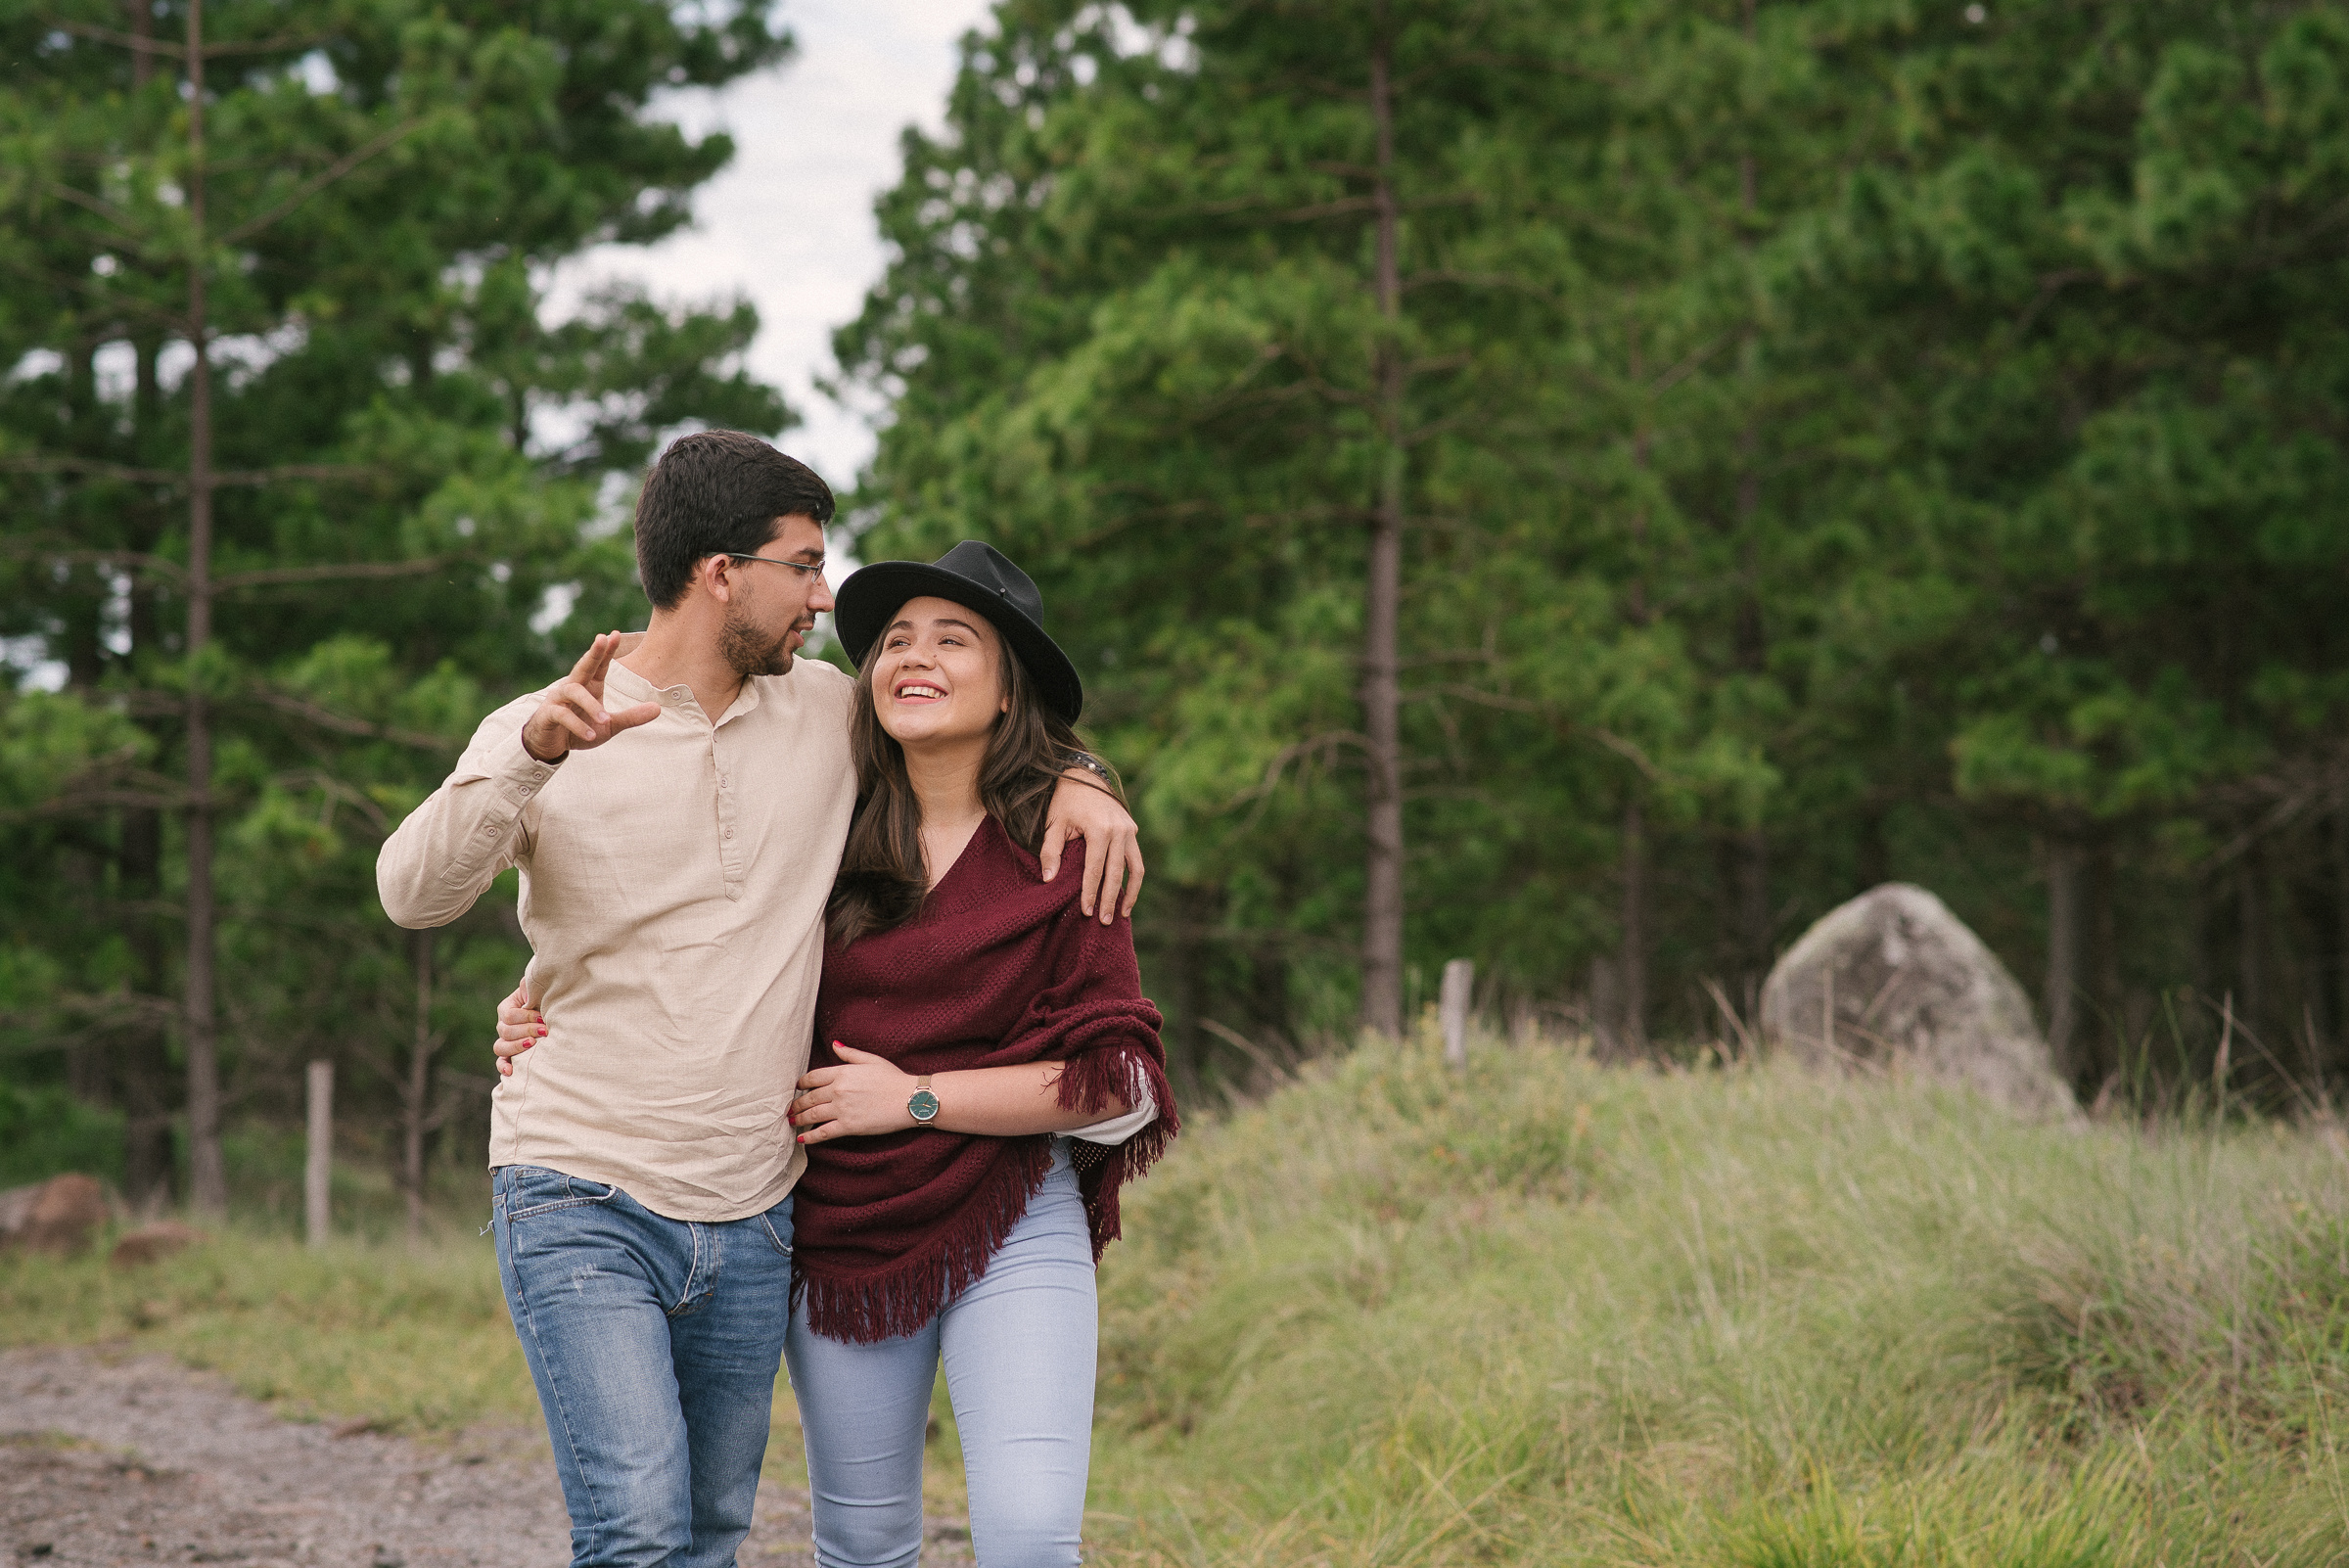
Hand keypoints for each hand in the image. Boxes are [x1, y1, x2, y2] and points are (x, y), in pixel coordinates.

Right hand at [492, 982, 542, 1078]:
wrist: (557, 1013)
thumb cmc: (549, 999)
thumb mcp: (540, 989)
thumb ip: (531, 986)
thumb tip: (528, 995)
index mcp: (507, 1008)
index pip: (509, 1015)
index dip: (526, 1017)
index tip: (544, 1018)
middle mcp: (503, 1025)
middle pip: (505, 1031)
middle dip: (526, 1031)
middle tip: (545, 1031)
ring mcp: (505, 1041)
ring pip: (500, 1047)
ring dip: (516, 1046)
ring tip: (532, 1044)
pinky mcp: (511, 1055)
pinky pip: (501, 1062)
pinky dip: (503, 1067)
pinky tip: (511, 1071)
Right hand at [521, 632, 661, 761]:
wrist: (551, 745)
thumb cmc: (581, 729)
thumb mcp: (610, 726)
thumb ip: (632, 717)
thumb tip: (658, 708)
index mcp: (589, 685)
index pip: (599, 664)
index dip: (606, 650)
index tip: (615, 634)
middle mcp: (572, 687)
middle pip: (583, 665)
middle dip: (593, 652)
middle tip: (602, 638)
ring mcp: (558, 699)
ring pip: (573, 691)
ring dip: (590, 705)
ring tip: (605, 719)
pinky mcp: (548, 714)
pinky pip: (562, 715)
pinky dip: (578, 725)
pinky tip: (591, 734)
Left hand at [790, 1044, 916, 1143]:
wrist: (910, 1099)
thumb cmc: (893, 1079)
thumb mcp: (871, 1060)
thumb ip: (849, 1053)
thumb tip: (834, 1044)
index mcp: (842, 1072)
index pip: (813, 1077)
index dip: (802, 1084)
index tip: (797, 1089)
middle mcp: (838, 1090)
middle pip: (809, 1098)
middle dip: (796, 1104)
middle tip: (790, 1109)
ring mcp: (842, 1109)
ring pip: (812, 1114)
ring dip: (799, 1119)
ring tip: (792, 1122)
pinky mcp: (848, 1126)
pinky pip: (823, 1132)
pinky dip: (810, 1136)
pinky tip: (802, 1138)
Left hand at [1040, 776, 1143, 922]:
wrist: (1084, 775)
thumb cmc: (1065, 801)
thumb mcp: (1054, 824)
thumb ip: (1051, 852)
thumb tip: (1049, 880)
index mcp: (1100, 829)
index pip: (1095, 870)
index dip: (1090, 892)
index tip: (1086, 911)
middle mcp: (1119, 831)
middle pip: (1115, 873)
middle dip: (1110, 899)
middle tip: (1105, 921)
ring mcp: (1129, 830)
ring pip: (1134, 868)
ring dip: (1130, 893)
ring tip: (1123, 914)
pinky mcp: (1132, 830)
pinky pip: (1136, 860)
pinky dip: (1134, 878)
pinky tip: (1128, 895)